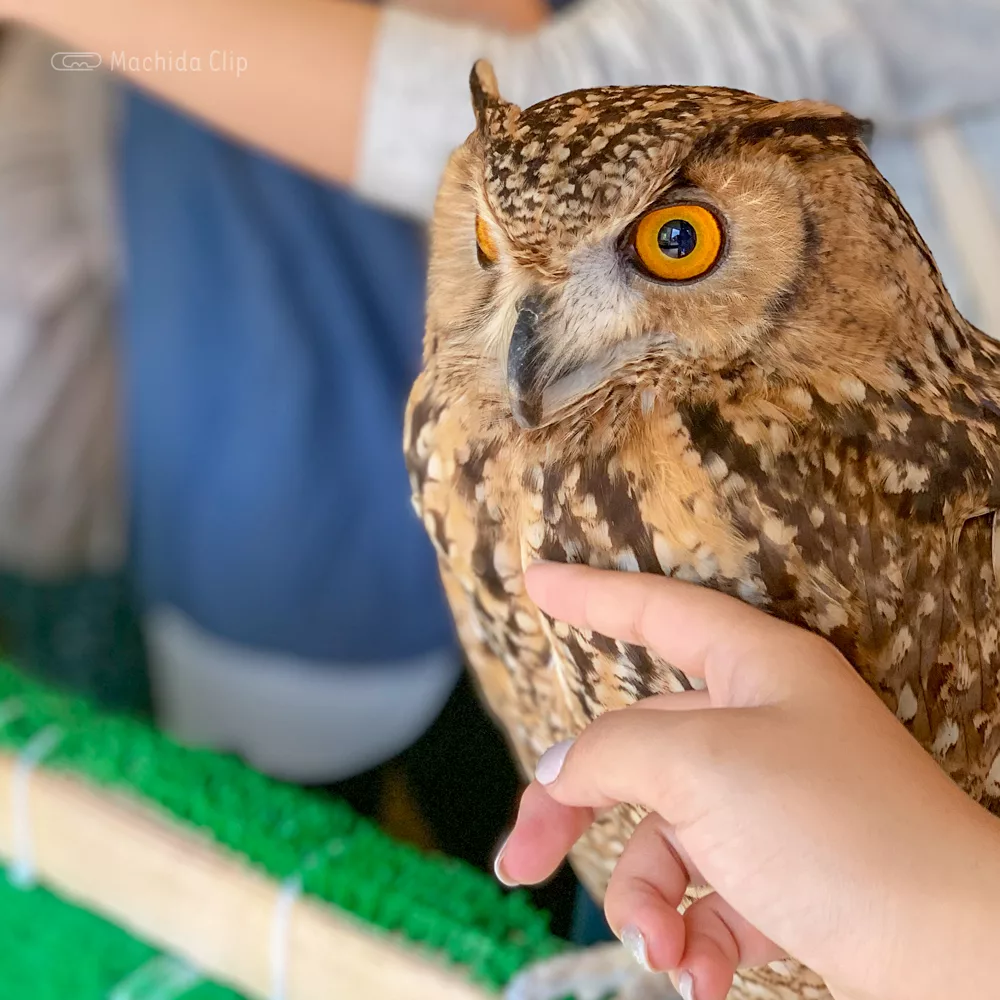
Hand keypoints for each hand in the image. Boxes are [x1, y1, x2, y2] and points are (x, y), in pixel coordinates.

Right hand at [497, 564, 999, 999]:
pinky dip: (690, 934)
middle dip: (574, 812)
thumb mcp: (701, 766)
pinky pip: (704, 893)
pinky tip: (698, 973)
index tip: (537, 582)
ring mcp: (769, 804)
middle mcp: (759, 727)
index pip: (654, 610)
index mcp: (753, 669)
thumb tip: (559, 772)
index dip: (589, 594)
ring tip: (660, 951)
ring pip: (663, 836)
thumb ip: (612, 752)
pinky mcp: (782, 875)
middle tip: (517, 862)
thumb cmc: (836, 829)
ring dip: (646, 901)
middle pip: (634, 749)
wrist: (953, 952)